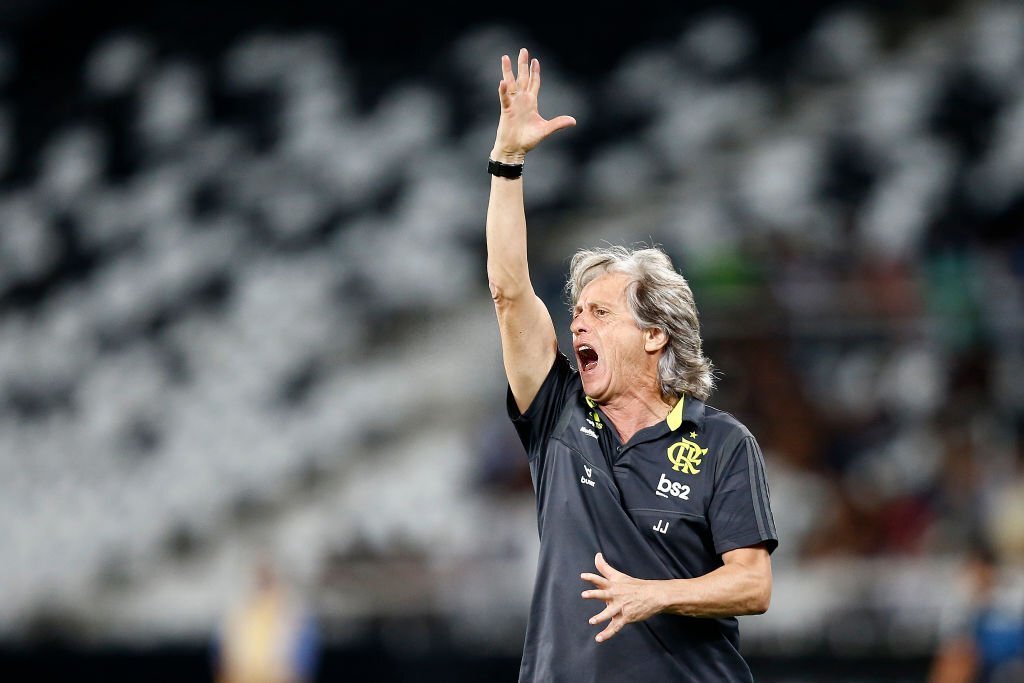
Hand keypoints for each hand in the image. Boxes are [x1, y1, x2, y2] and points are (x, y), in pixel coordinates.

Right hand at [491, 47, 575, 163]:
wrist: (515, 150)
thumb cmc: (528, 140)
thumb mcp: (546, 129)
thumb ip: (558, 123)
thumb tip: (574, 121)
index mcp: (531, 103)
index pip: (534, 83)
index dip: (535, 72)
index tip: (536, 61)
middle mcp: (521, 100)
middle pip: (522, 78)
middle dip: (523, 64)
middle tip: (523, 50)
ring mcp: (513, 104)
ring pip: (510, 83)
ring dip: (508, 71)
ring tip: (505, 57)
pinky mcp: (506, 110)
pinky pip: (504, 98)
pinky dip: (503, 90)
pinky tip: (503, 81)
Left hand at [581, 552, 661, 642]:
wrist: (653, 596)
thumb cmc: (634, 585)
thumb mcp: (618, 575)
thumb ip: (604, 567)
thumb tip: (597, 555)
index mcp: (613, 585)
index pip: (601, 579)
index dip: (592, 578)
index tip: (582, 576)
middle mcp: (616, 595)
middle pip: (603, 594)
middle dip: (594, 594)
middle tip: (584, 594)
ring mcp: (621, 607)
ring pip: (609, 613)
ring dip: (601, 617)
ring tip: (592, 621)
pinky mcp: (626, 617)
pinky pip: (615, 627)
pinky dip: (607, 634)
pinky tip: (598, 638)